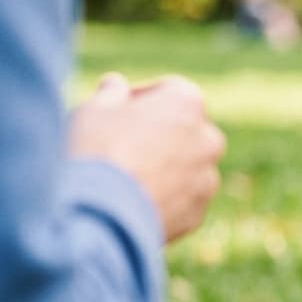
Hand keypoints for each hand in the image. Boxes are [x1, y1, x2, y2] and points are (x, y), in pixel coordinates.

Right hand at [68, 73, 225, 243]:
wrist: (101, 215)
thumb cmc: (96, 151)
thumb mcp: (93, 110)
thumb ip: (110, 95)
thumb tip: (115, 86)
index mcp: (187, 102)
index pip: (170, 91)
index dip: (141, 99)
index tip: (116, 110)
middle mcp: (208, 139)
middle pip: (184, 131)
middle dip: (158, 134)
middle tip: (121, 144)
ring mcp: (206, 180)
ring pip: (186, 169)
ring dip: (164, 170)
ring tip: (124, 179)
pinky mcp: (197, 214)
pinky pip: (181, 202)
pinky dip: (164, 200)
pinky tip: (132, 204)